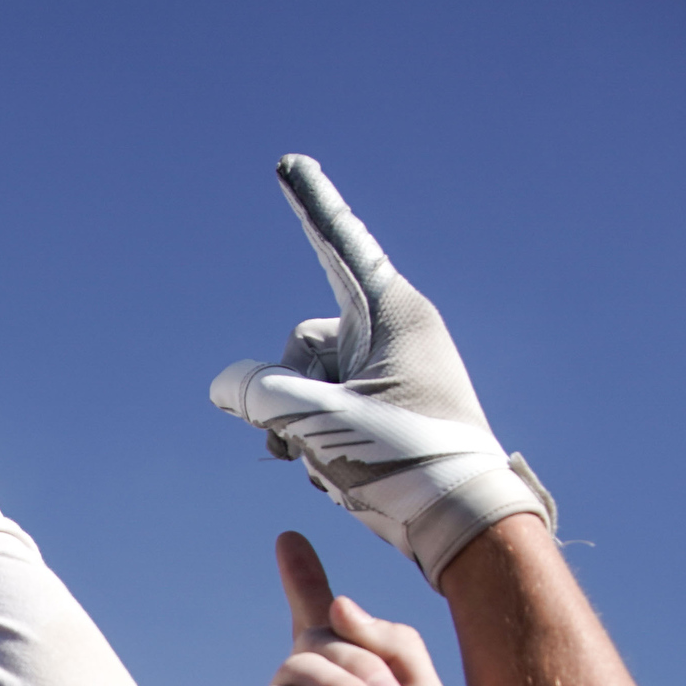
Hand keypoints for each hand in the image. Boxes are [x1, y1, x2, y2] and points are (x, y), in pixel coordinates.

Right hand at [208, 156, 552, 585]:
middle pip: (302, 341)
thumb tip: (225, 385)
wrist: (461, 522)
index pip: (339, 245)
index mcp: (393, 314)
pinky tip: (340, 472)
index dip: (311, 203)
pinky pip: (326, 408)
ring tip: (324, 463)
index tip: (289, 162)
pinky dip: (319, 438)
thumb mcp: (318, 423)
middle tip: (296, 441)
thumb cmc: (403, 461)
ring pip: (308, 383)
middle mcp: (392, 333)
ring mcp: (389, 371)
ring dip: (298, 424)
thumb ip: (258, 393)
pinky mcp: (385, 407)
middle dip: (285, 391)